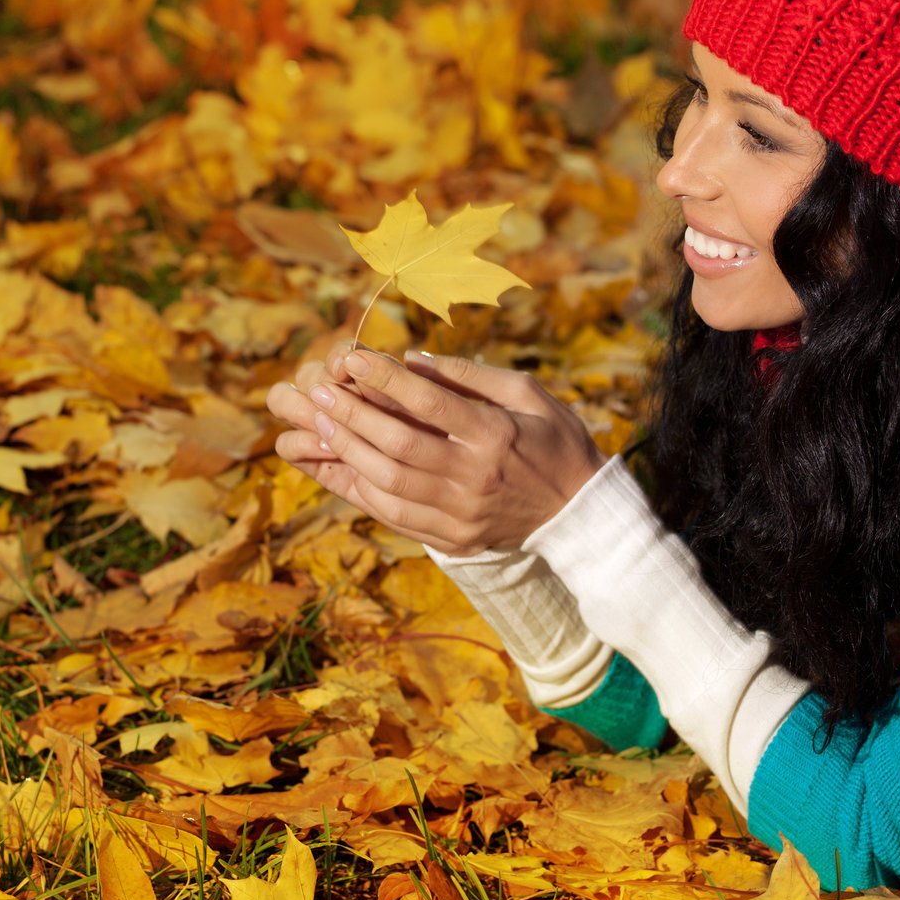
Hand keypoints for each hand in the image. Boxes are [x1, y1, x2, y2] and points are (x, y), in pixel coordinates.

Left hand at [266, 343, 606, 556]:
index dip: (385, 380)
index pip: (429, 404)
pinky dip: (362, 491)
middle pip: (399, 445)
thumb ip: (471, 375)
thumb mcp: (526, 394)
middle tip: (320, 391)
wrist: (579, 515)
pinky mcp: (453, 539)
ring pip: (389, 484)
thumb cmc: (555, 441)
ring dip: (348, 452)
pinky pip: (394, 516)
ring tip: (320, 425)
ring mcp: (461, 514)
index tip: (352, 359)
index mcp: (495, 436)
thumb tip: (412, 360)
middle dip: (353, 415)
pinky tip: (339, 467)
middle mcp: (474, 478)